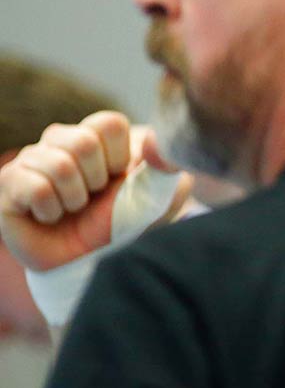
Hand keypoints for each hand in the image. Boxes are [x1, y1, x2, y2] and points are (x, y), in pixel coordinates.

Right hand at [0, 113, 190, 272]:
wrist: (93, 264)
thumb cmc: (126, 224)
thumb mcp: (159, 196)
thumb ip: (167, 165)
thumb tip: (157, 140)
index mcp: (99, 135)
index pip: (109, 124)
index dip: (121, 159)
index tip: (120, 180)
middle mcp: (63, 140)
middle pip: (82, 141)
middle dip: (97, 180)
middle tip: (93, 198)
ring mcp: (33, 159)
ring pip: (58, 164)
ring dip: (75, 199)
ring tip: (73, 209)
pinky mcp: (8, 183)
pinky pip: (34, 187)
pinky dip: (51, 210)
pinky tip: (51, 216)